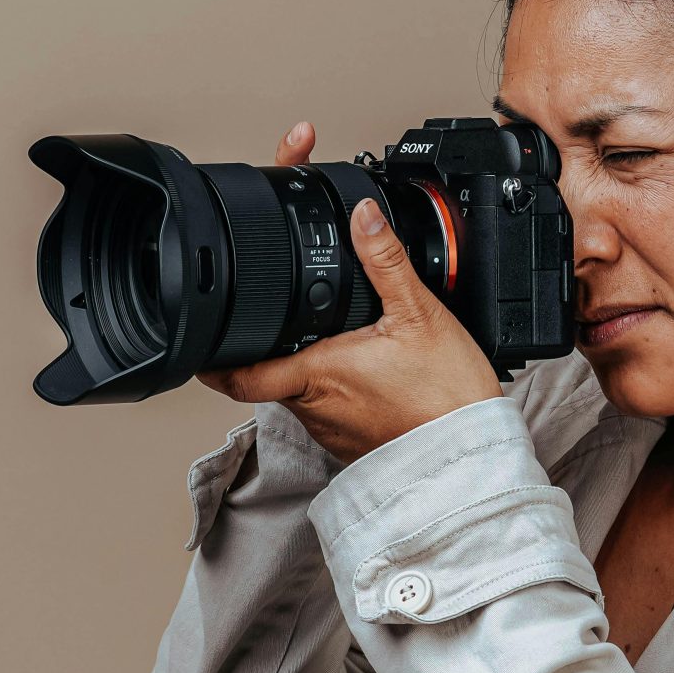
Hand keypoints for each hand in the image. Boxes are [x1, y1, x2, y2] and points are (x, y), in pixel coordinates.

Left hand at [196, 121, 504, 464]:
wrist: (473, 456)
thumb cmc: (446, 397)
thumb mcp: (419, 315)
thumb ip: (385, 261)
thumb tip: (364, 216)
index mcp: (316, 373)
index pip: (237, 373)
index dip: (211, 359)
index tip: (200, 345)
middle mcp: (313, 407)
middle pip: (269, 373)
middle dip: (274, 346)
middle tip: (282, 320)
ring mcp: (331, 429)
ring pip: (300, 392)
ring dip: (308, 368)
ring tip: (337, 342)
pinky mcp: (352, 443)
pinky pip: (330, 411)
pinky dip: (336, 390)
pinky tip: (365, 374)